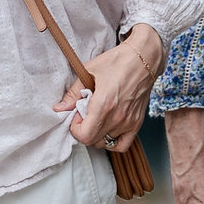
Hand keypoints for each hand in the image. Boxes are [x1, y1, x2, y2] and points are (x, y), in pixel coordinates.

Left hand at [54, 31, 160, 151]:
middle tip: (85, 115)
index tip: (77, 115)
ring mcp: (128, 122)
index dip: (75, 128)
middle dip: (84, 130)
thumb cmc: (118, 61)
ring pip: (105, 143)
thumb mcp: (89, 71)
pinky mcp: (137, 123)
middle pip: (93, 141)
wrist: (143, 58)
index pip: (84, 136)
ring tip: (97, 118)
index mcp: (104, 105)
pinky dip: (113, 142)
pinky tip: (108, 129)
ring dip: (97, 134)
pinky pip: (123, 145)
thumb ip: (73, 93)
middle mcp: (117, 118)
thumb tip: (59, 108)